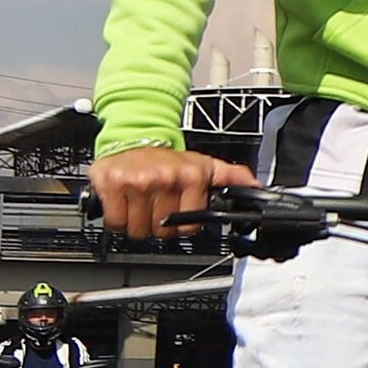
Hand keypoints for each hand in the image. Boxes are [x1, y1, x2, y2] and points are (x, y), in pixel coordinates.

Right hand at [90, 147, 256, 241]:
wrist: (134, 136)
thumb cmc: (168, 158)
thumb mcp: (204, 165)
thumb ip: (232, 177)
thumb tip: (256, 188)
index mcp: (190, 175)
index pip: (189, 227)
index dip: (183, 225)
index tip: (177, 211)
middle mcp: (164, 177)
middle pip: (162, 231)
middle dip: (158, 224)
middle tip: (156, 205)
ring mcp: (137, 181)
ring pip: (137, 230)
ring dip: (137, 222)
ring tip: (141, 203)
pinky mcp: (111, 183)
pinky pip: (116, 222)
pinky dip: (117, 218)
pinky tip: (124, 203)